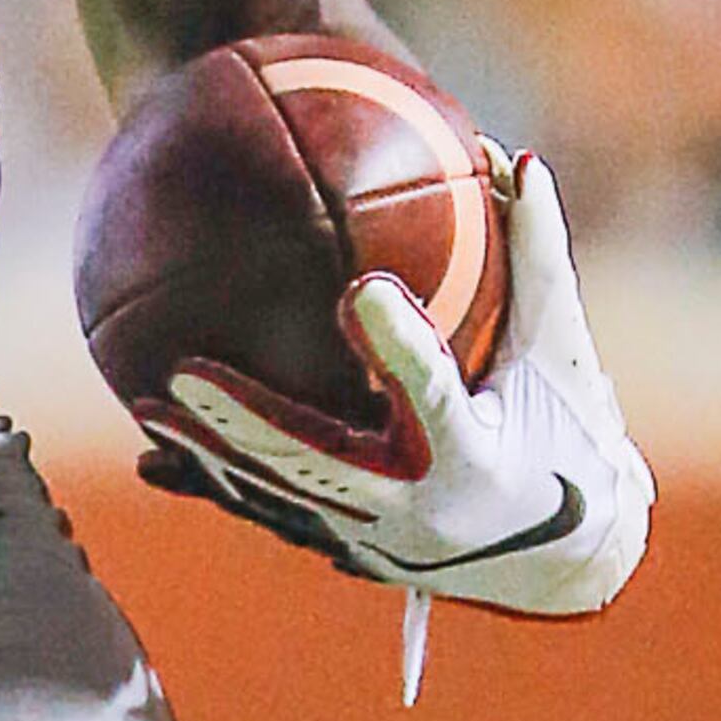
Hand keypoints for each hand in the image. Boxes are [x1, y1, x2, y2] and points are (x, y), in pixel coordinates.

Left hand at [157, 158, 650, 618]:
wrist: (565, 562)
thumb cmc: (570, 435)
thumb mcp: (563, 350)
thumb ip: (536, 258)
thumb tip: (515, 157)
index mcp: (479, 455)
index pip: (434, 394)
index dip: (398, 346)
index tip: (360, 289)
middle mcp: (419, 507)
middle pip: (319, 464)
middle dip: (249, 422)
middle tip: (185, 371)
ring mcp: (375, 538)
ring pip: (280, 498)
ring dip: (211, 458)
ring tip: (149, 410)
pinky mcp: (347, 550)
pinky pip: (271, 515)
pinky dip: (213, 488)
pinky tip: (151, 460)